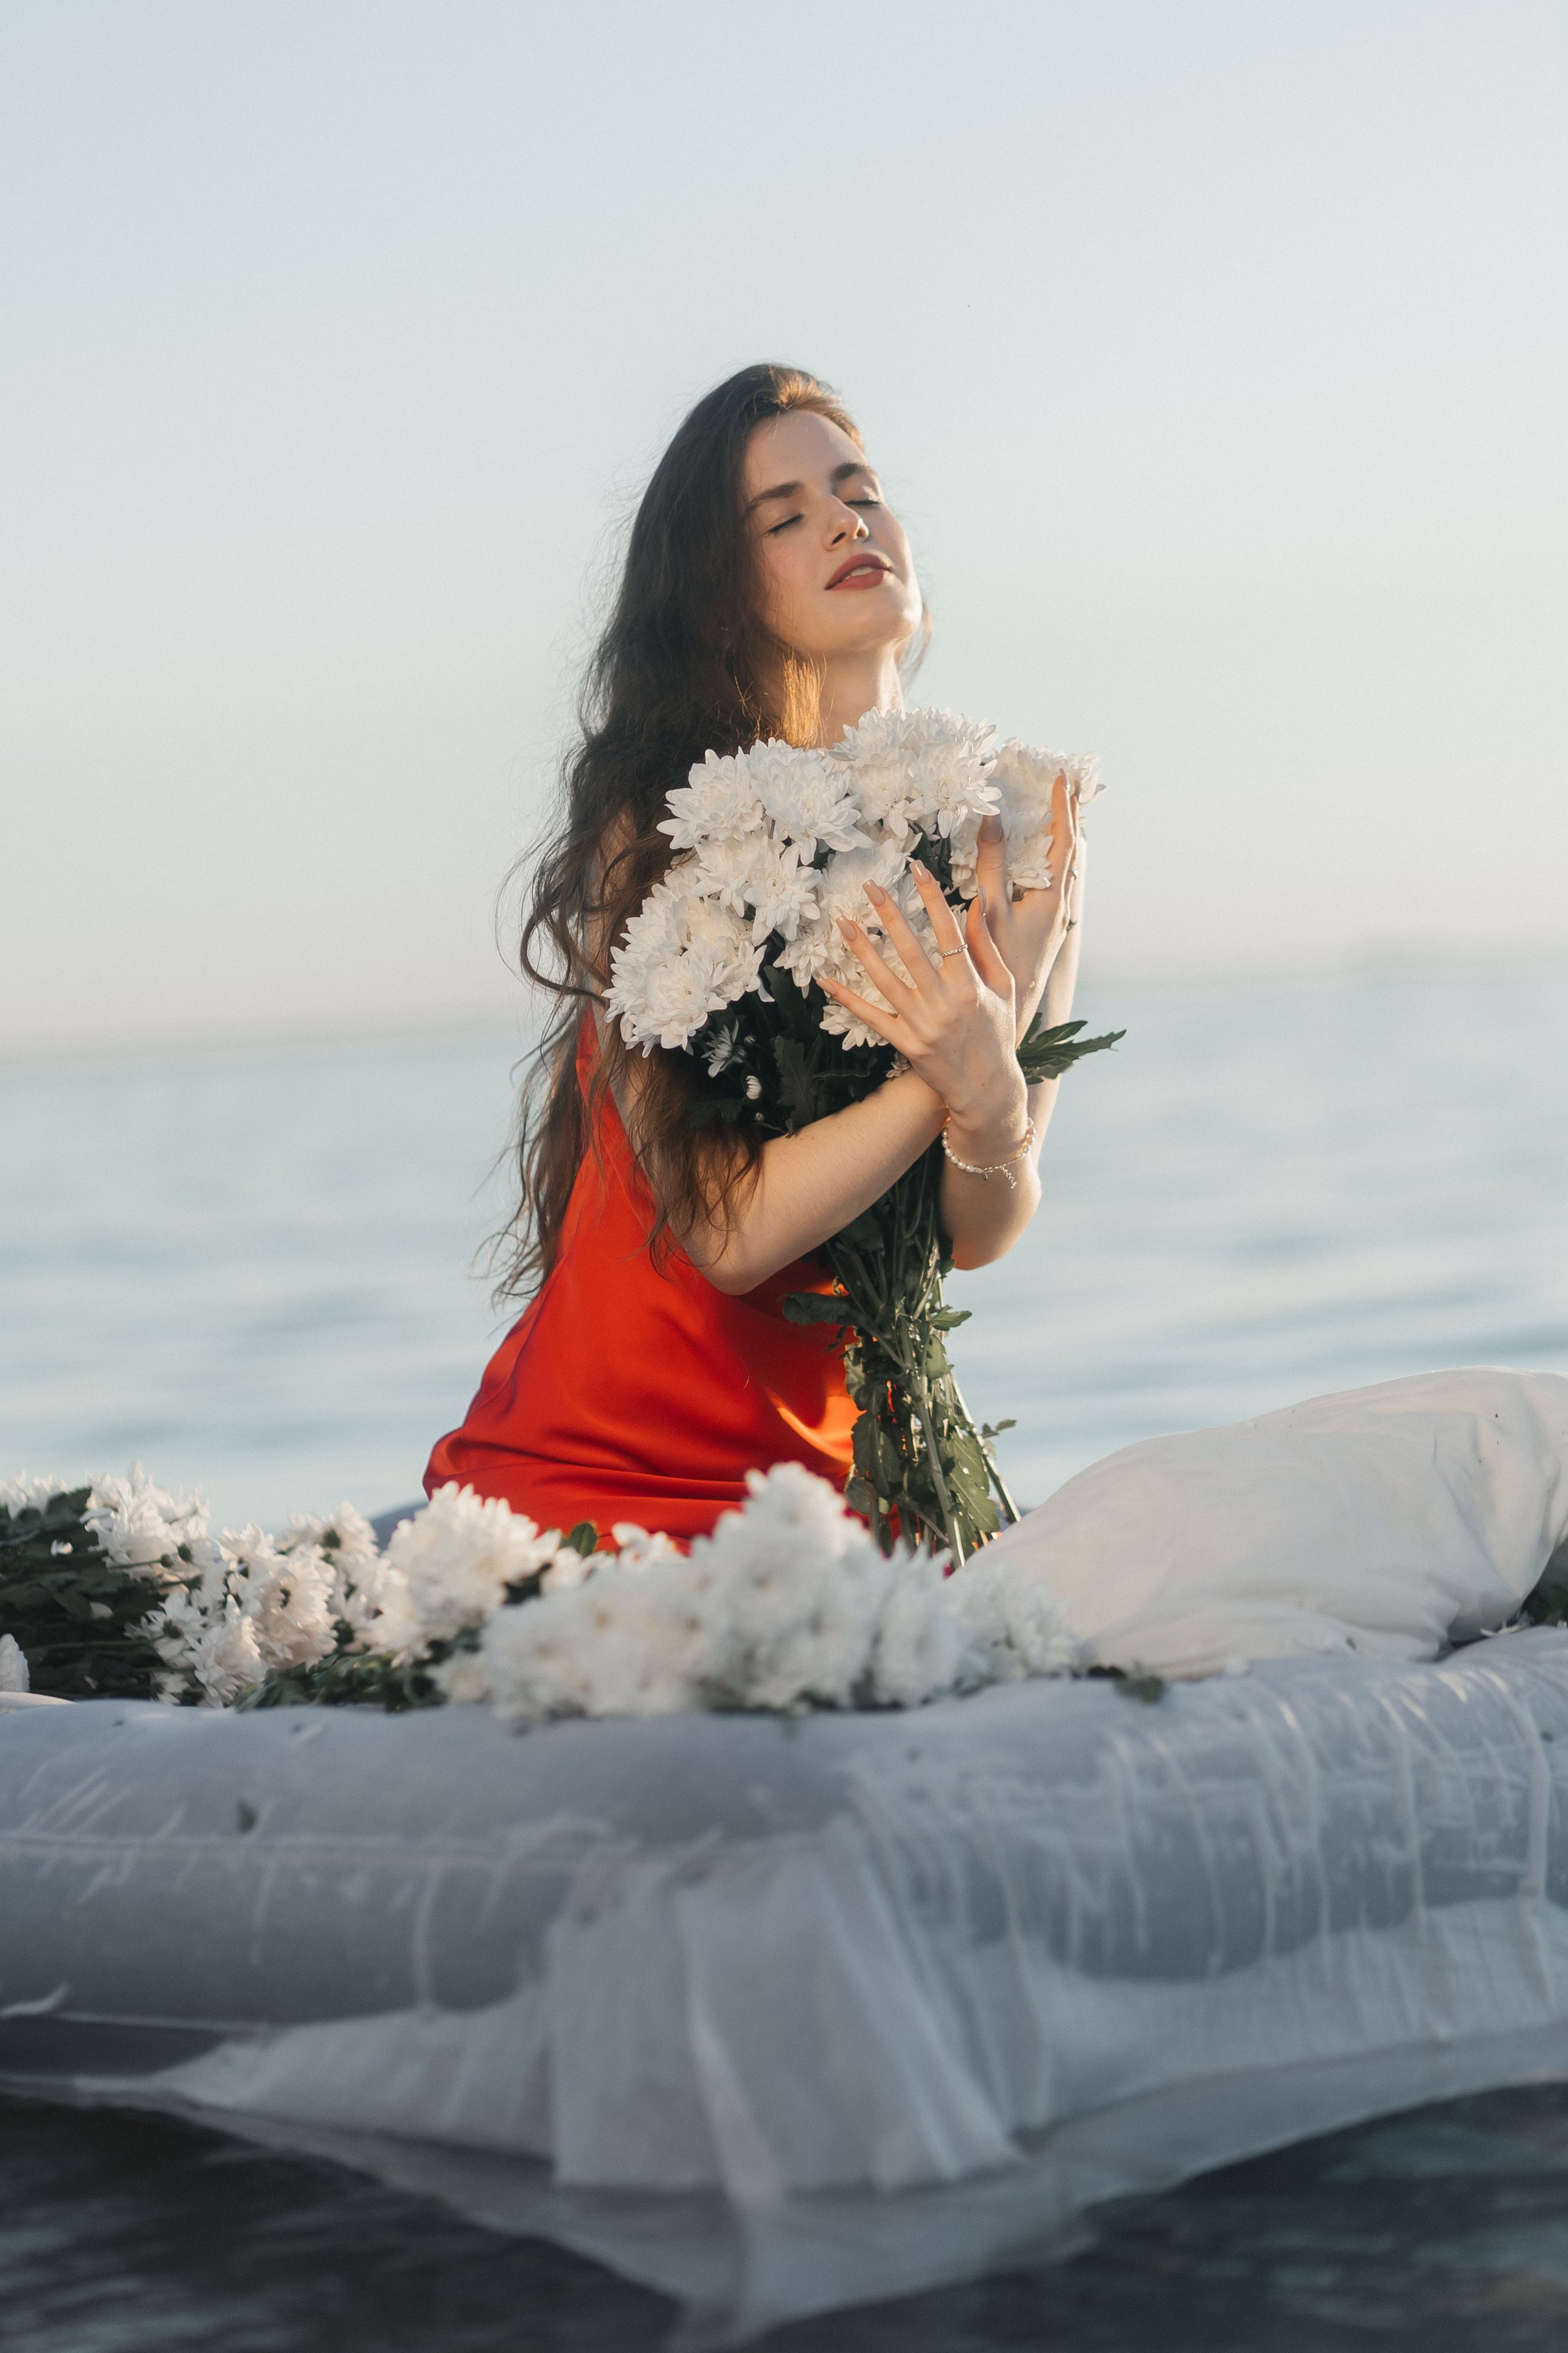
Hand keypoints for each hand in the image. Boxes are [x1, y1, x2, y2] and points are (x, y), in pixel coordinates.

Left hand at [821, 861, 1028, 1154]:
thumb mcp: (1004, 987)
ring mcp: (922, 1024)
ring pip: (885, 980)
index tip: (917, 868)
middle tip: (870, 886)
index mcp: (971, 984)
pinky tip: (826, 980)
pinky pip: (871, 1017)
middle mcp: (945, 1002)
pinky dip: (847, 999)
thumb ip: (987, 946)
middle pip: (912, 950)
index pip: (949, 931)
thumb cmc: (999, 1032)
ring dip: (863, 949)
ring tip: (843, 922)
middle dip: (890, 914)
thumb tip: (976, 902)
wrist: (988, 1088)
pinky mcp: (906, 1043)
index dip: (932, 897)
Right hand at [970, 772, 1083, 1039]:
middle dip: (1068, 817)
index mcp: (1053, 898)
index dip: (1063, 809)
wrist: (1012, 1010)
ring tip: (1058, 814)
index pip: (1064, 842)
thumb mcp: (991, 909)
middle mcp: (1061, 906)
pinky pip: (1055, 882)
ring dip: (1062, 838)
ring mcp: (1056, 918)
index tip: (1062, 779)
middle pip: (1071, 851)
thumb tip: (993, 817)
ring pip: (1065, 868)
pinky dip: (1051, 860)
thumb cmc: (1000, 963)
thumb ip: (991, 863)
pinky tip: (1040, 860)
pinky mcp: (1047, 927)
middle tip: (1067, 787)